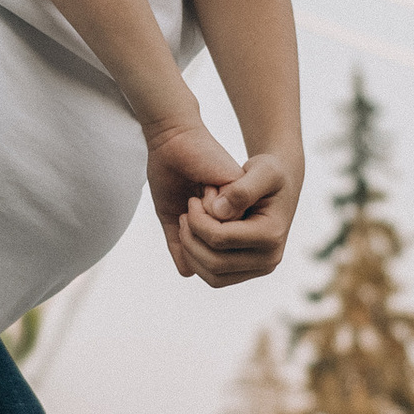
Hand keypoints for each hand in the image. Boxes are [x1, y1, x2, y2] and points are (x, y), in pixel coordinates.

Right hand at [143, 119, 243, 277]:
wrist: (174, 141)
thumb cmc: (170, 174)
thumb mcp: (172, 215)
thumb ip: (180, 243)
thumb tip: (189, 272)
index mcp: (222, 224)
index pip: (209, 261)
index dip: (189, 245)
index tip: (185, 215)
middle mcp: (237, 219)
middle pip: (216, 257)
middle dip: (193, 237)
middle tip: (190, 207)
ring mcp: (242, 207)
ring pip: (220, 240)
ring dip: (199, 223)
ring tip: (196, 197)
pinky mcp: (243, 193)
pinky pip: (223, 220)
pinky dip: (206, 207)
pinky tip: (207, 185)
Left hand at [176, 151, 297, 290]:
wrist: (280, 186)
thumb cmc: (270, 173)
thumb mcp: (262, 170)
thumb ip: (241, 189)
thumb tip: (217, 211)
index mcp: (271, 235)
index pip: (220, 238)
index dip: (198, 221)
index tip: (191, 201)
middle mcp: (269, 259)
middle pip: (215, 262)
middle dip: (191, 239)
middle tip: (183, 216)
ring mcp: (259, 269)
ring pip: (213, 276)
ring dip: (191, 254)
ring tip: (186, 227)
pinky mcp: (248, 272)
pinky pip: (215, 278)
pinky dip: (198, 262)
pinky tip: (194, 237)